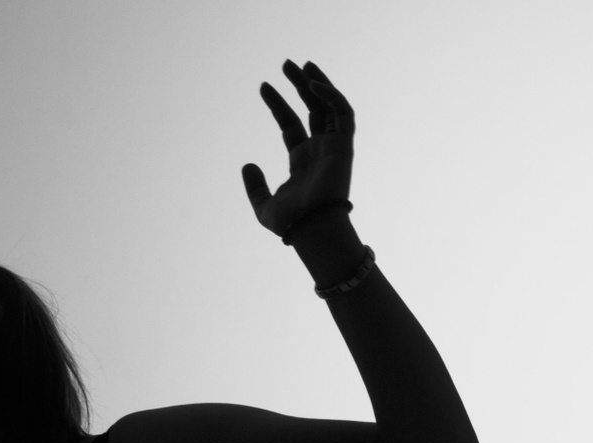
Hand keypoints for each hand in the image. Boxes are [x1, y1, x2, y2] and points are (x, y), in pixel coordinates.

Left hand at [241, 59, 355, 238]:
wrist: (310, 229)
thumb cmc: (290, 223)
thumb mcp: (264, 205)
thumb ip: (255, 187)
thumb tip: (247, 165)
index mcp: (301, 160)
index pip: (290, 124)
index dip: (278, 105)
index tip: (262, 87)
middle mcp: (319, 150)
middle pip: (311, 109)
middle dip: (299, 85)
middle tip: (285, 64)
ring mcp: (334, 146)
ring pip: (328, 105)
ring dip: (315, 83)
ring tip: (298, 64)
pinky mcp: (345, 145)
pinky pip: (343, 113)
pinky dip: (330, 96)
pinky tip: (312, 84)